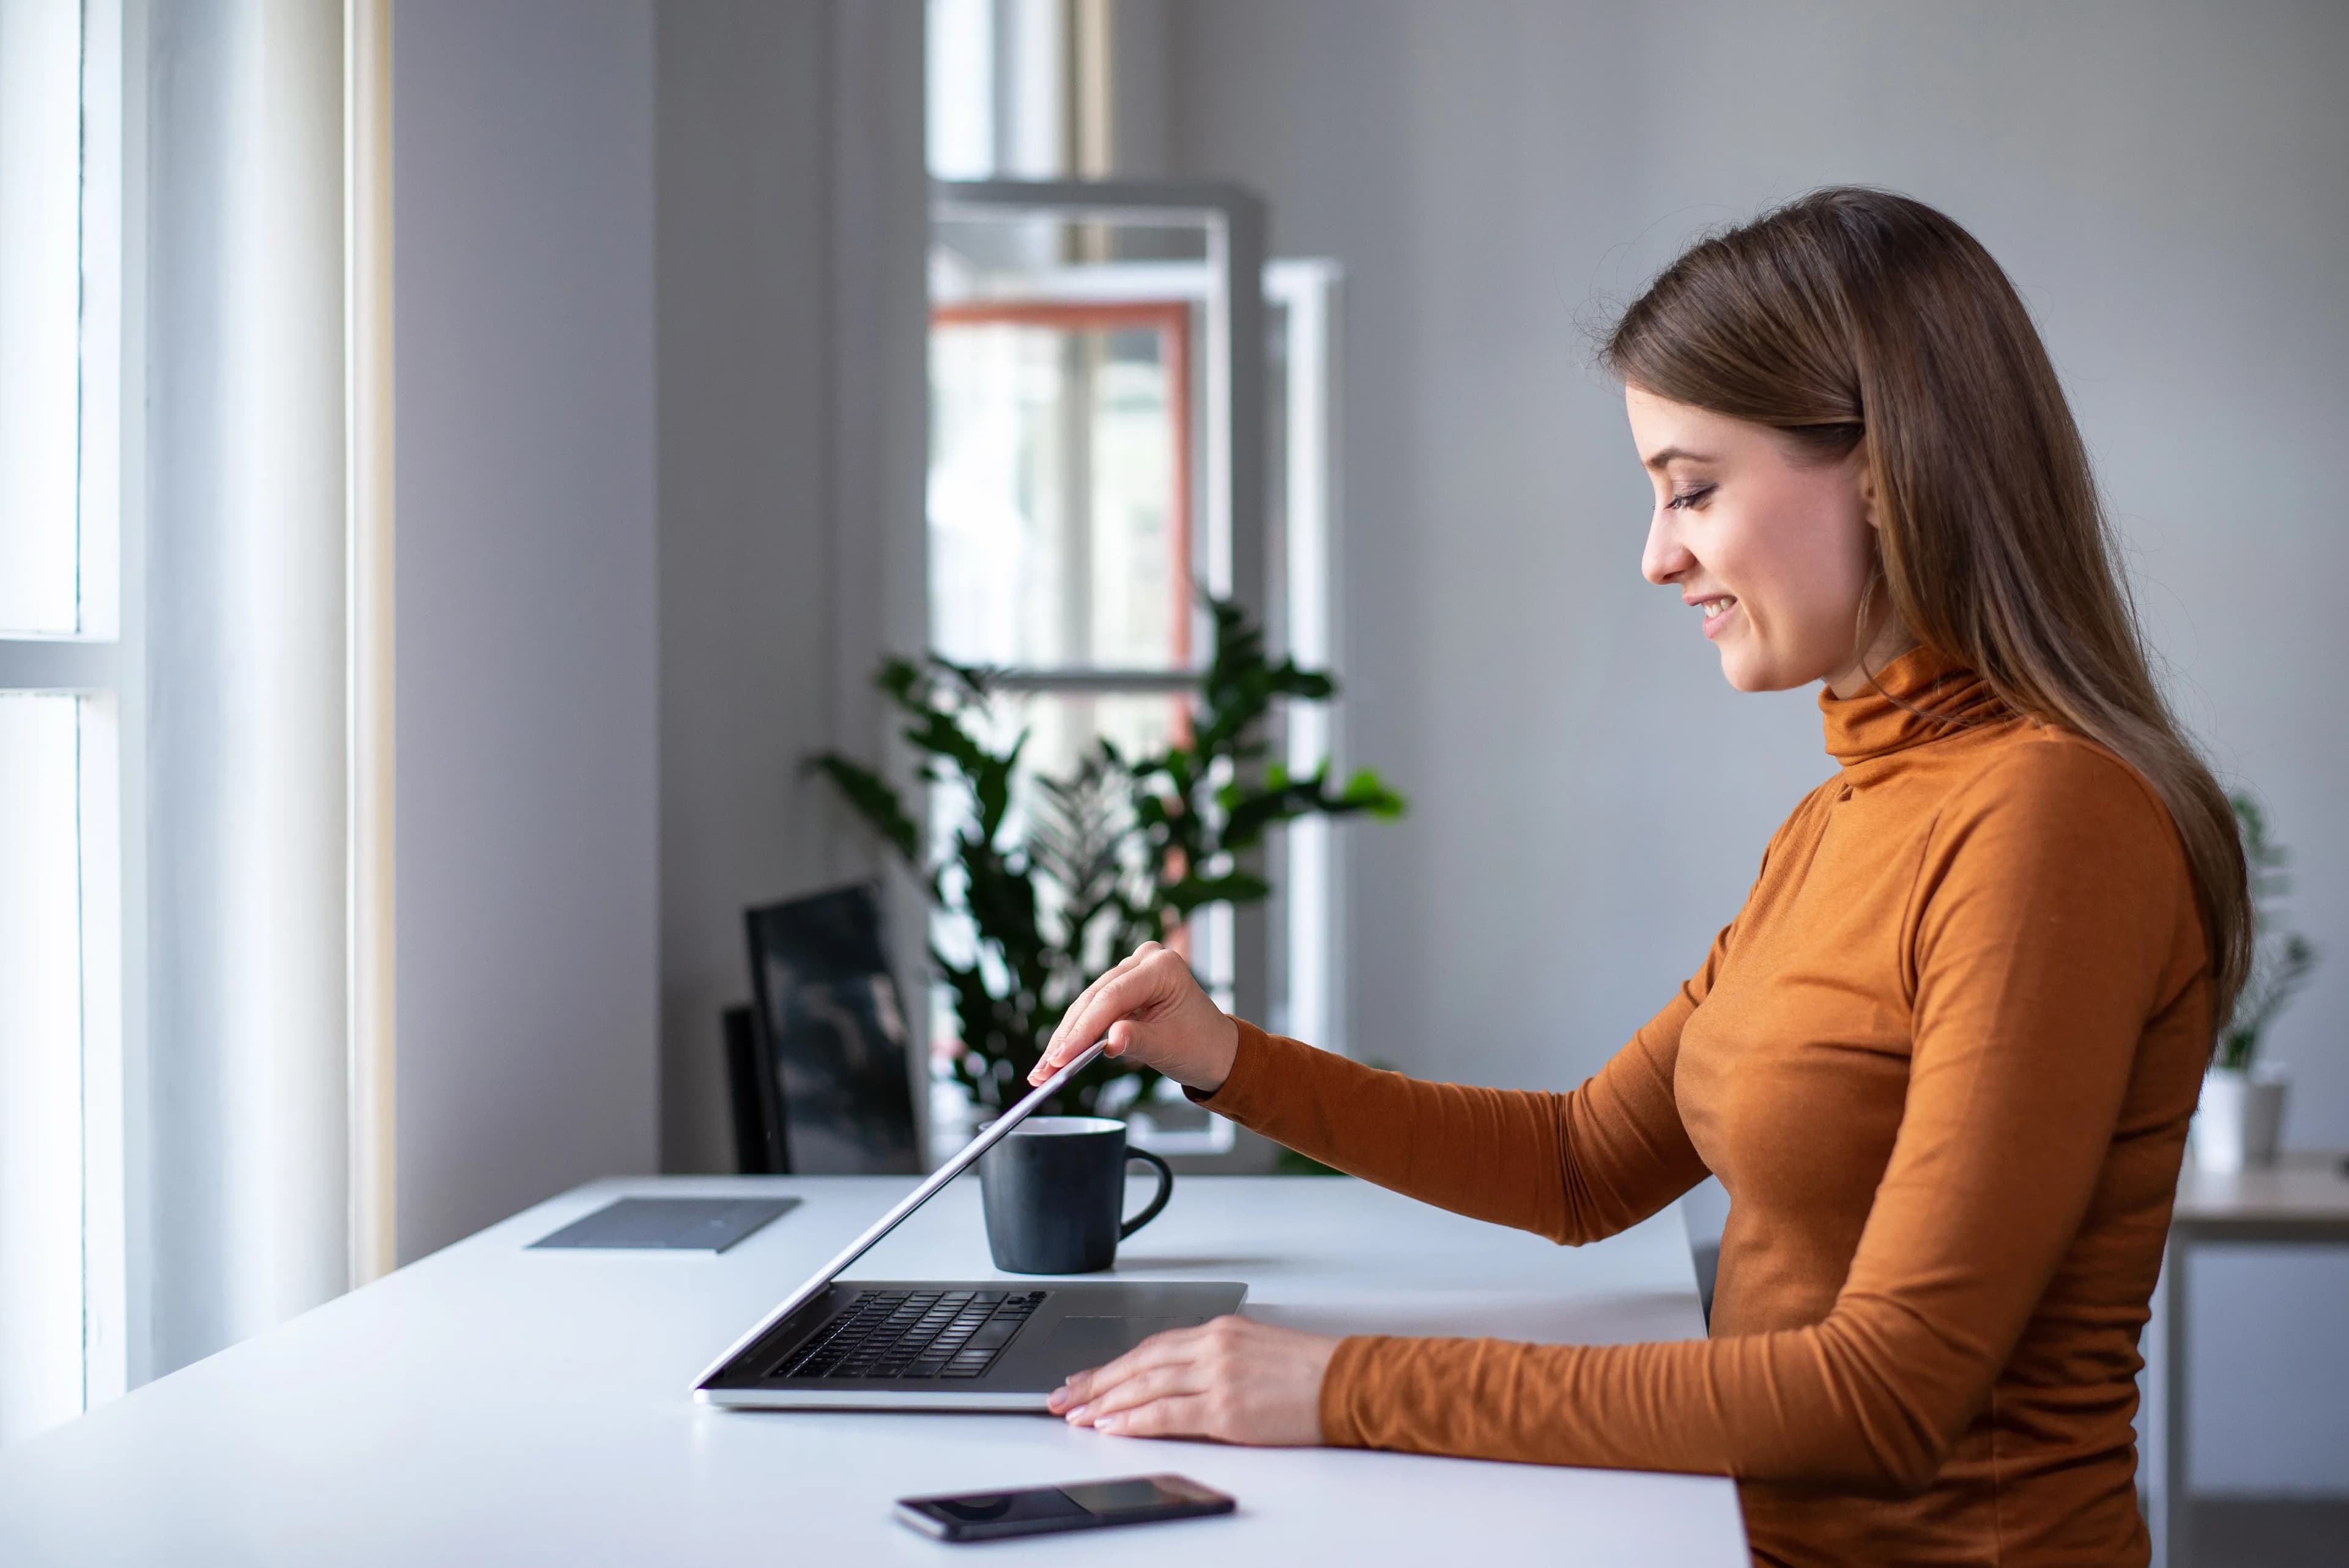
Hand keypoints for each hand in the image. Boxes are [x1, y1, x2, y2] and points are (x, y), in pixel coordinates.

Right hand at [1028, 941, 1239, 1094]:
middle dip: (1068, 1037)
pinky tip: (1056, 1055)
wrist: (1214, 1049)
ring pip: (1088, 1003)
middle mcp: (1145, 960)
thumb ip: (1136, 1041)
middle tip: (1044, 1068)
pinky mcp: (1123, 985)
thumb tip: (1107, 1042)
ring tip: (1043, 1068)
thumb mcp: (1167, 1047)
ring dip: (1065, 1037)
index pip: (1113, 997)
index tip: (1062, 1057)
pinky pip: (1094, 1008)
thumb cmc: (1199, 1045)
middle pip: (1095, 998)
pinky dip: (1076, 1033)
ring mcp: (1132, 970)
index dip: (1084, 1029)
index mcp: (1163, 967)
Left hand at [1047, 1315, 1337, 1445]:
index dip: (1113, 1364)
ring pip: (1146, 1385)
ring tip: (1077, 1415)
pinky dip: (1134, 1420)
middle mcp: (1214, 1346)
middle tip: (1063, 1397)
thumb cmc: (1310, 1372)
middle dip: (1096, 1382)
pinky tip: (1112, 1427)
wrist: (1350, 1384)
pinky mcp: (1227, 1409)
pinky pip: (1168, 1414)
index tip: (1085, 1378)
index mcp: (1220, 1329)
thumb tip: (1175, 1380)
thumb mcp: (1256, 1350)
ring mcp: (1219, 1376)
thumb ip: (1214, 1359)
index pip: (1152, 1346)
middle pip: (1140, 1363)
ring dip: (1105, 1402)